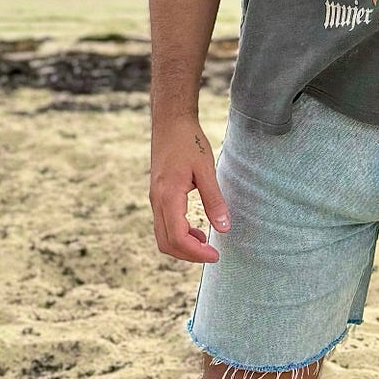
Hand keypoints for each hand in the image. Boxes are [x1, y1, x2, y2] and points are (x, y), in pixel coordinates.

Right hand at [149, 116, 229, 263]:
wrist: (170, 123)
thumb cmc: (188, 142)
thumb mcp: (206, 169)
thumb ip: (214, 200)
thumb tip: (224, 228)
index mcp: (168, 196)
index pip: (178, 237)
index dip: (196, 252)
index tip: (215, 255)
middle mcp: (156, 201)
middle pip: (166, 243)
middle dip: (188, 255)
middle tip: (212, 255)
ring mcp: (154, 199)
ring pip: (162, 236)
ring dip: (183, 246)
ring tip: (205, 244)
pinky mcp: (157, 196)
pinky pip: (163, 225)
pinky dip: (178, 235)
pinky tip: (196, 230)